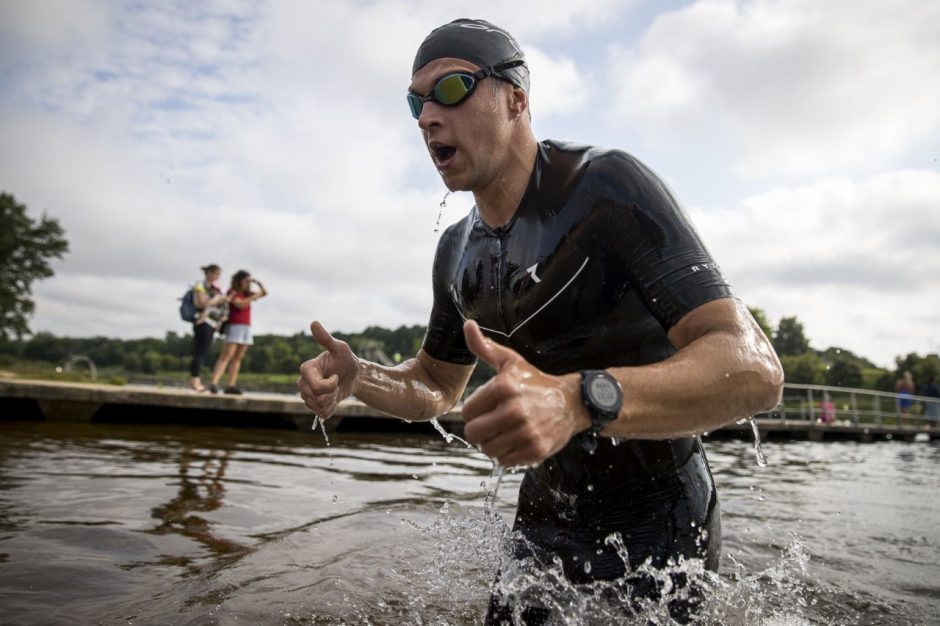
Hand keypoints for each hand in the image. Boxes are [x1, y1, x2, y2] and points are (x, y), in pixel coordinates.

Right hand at [297, 321, 359, 418]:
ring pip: (318, 407)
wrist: (354, 376)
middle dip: (331, 393)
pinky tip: (334, 399)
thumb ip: (326, 339)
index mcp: (306, 368)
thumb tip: (314, 322)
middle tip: (337, 383)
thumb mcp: (340, 348)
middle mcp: (302, 382)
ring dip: (331, 400)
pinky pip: (321, 414)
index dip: (330, 385)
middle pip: (315, 398)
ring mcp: (306, 395)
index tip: (337, 375)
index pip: (314, 386)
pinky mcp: (313, 405)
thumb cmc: (347, 360)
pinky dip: (331, 408)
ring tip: (335, 390)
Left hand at [460, 320, 589, 466]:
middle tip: (493, 422)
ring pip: (487, 449)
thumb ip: (484, 347)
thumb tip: (467, 324)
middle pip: (473, 433)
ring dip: (492, 443)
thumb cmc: (534, 381)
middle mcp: (514, 410)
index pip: (467, 412)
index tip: (487, 407)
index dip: (475, 411)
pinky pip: (504, 461)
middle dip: (480, 429)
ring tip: (504, 432)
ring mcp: (525, 432)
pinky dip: (507, 454)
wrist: (571, 402)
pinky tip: (516, 440)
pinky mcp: (535, 450)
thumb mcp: (510, 361)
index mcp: (504, 387)